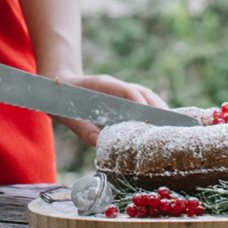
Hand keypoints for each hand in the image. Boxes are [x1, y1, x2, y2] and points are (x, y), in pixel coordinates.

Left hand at [52, 74, 167, 147]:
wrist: (57, 83)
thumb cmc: (62, 100)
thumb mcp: (68, 115)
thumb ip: (84, 128)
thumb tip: (100, 144)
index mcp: (101, 85)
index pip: (126, 91)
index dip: (141, 103)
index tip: (153, 117)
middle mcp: (114, 84)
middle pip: (141, 92)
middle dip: (157, 107)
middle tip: (171, 126)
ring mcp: (119, 88)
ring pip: (145, 95)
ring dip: (158, 108)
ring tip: (171, 126)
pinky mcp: (121, 95)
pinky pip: (141, 100)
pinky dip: (153, 109)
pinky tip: (160, 124)